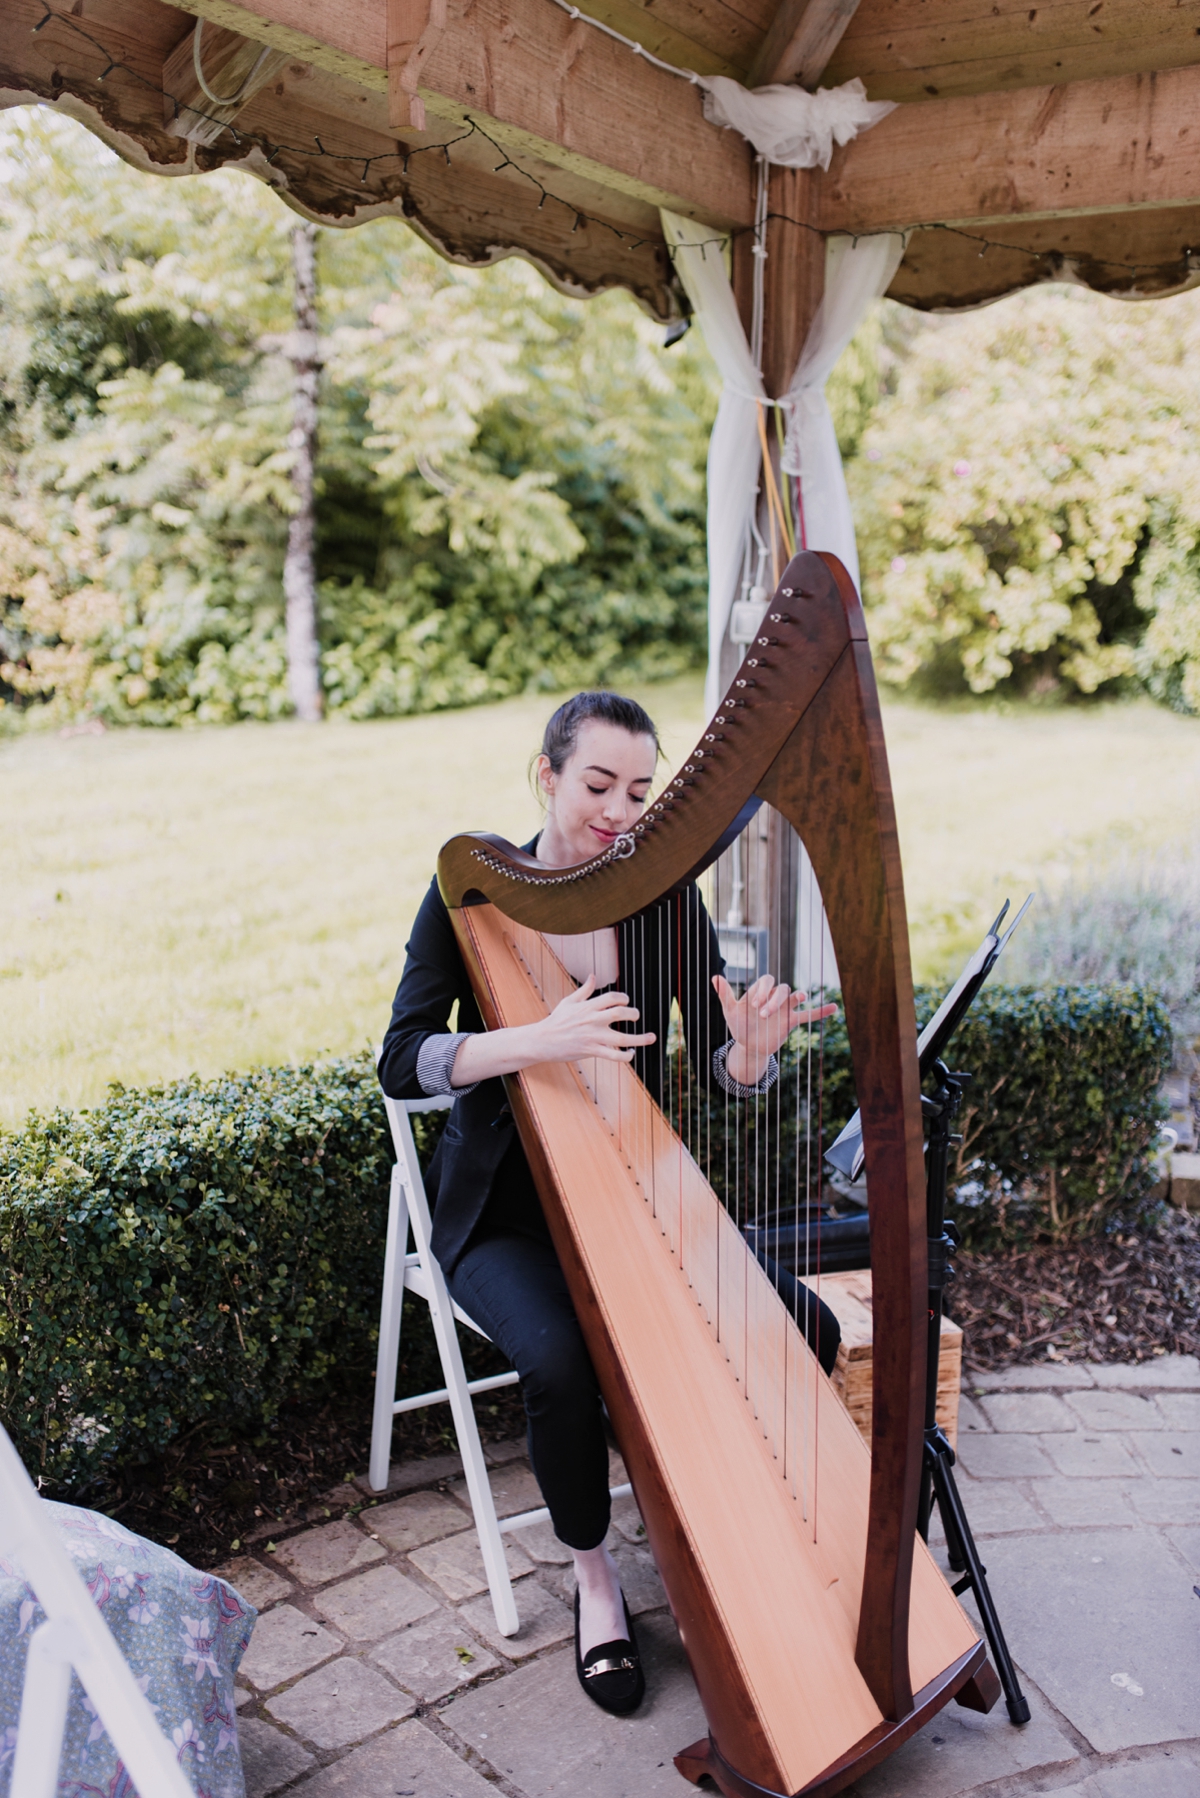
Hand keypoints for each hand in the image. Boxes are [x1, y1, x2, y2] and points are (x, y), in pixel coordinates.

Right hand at [534, 974, 656, 1065]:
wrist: (542, 1040)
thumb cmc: (556, 1021)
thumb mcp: (569, 1001)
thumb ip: (585, 990)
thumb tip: (593, 976)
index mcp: (588, 1006)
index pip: (612, 997)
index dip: (624, 998)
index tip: (626, 1002)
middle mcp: (593, 1020)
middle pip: (621, 1013)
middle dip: (634, 1014)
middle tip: (636, 1016)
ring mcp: (593, 1036)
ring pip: (622, 1038)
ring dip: (640, 1038)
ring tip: (651, 1037)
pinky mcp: (592, 1051)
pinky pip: (613, 1055)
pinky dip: (626, 1056)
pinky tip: (631, 1053)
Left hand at [712, 974, 837, 1066]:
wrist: (749, 1046)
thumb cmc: (739, 1025)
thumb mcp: (730, 1011)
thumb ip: (725, 995)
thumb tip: (715, 977)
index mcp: (759, 991)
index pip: (765, 982)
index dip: (761, 991)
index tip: (753, 1007)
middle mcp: (773, 997)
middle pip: (781, 988)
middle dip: (773, 999)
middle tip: (763, 1014)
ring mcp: (784, 1008)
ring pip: (793, 996)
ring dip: (793, 998)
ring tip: (799, 997)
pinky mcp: (791, 1021)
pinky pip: (809, 1014)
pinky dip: (821, 1011)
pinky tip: (834, 1007)